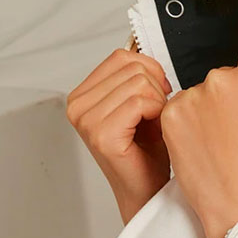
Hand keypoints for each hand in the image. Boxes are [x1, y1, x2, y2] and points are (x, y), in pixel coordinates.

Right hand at [67, 48, 172, 225]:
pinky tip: (153, 131)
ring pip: (140, 82)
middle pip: (133, 66)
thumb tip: (145, 48)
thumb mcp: (140, 103)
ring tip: (154, 125)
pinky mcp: (102, 134)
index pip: (122, 56)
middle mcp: (78, 106)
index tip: (156, 95)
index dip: (150, 71)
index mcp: (83, 95)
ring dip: (159, 103)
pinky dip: (158, 113)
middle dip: (157, 88)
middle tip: (156, 115)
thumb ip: (137, 75)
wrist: (148, 190)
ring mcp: (86, 120)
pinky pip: (141, 101)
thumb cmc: (148, 152)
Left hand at [160, 35, 237, 237]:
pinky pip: (180, 105)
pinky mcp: (170, 114)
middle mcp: (217, 81)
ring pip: (201, 91)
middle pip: (223, 76)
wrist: (236, 201)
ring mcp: (191, 97)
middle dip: (230, 96)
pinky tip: (202, 141)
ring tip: (220, 139)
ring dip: (207, 108)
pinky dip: (188, 120)